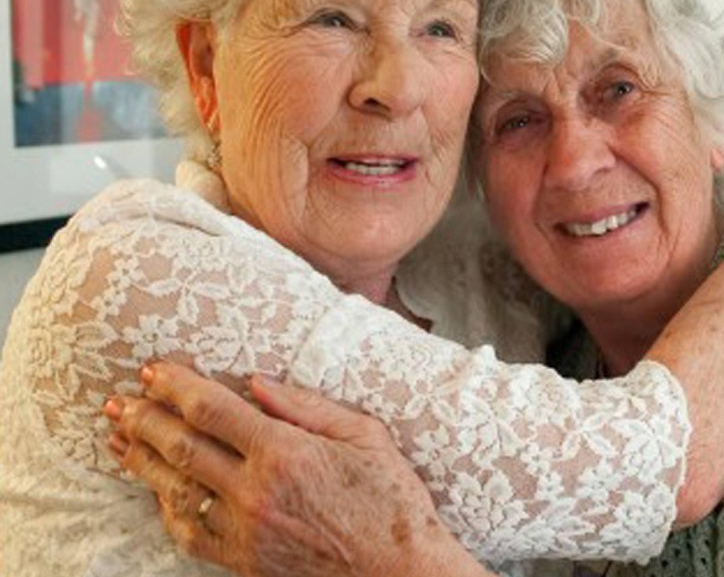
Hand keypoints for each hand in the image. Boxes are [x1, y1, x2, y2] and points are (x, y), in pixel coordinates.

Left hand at [104, 363, 491, 576]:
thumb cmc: (392, 499)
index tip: (151, 370)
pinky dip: (169, 509)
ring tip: (120, 441)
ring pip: (177, 491)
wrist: (401, 572)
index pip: (211, 410)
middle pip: (182, 447)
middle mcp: (256, 492)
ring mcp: (246, 531)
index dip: (175, 386)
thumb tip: (255, 382)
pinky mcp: (246, 561)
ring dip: (143, 463)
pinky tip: (158, 493)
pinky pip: (192, 534)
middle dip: (144, 420)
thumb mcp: (364, 435)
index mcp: (285, 453)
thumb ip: (306, 406)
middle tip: (117, 403)